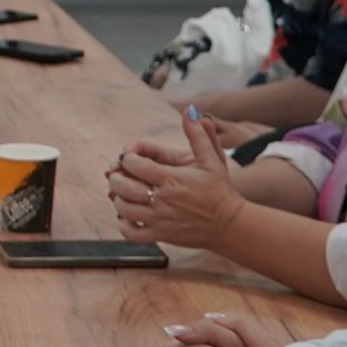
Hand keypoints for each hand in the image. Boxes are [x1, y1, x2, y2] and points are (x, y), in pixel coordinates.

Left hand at [108, 109, 248, 250]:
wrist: (230, 224)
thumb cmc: (220, 190)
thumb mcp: (212, 159)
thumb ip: (198, 135)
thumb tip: (189, 111)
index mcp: (171, 178)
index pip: (134, 164)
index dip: (127, 158)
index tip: (131, 158)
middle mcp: (162, 199)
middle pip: (123, 187)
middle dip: (116, 178)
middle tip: (120, 175)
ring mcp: (160, 219)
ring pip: (124, 209)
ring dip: (118, 199)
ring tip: (123, 194)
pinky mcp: (161, 235)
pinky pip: (132, 233)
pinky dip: (124, 225)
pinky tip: (128, 216)